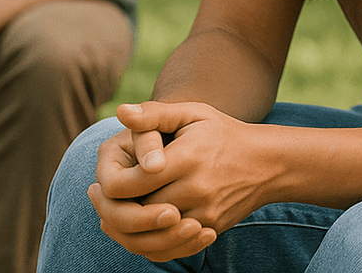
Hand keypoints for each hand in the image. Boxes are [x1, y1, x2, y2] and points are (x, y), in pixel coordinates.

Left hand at [91, 100, 275, 260]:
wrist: (266, 163)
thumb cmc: (222, 132)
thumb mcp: (193, 114)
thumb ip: (155, 113)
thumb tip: (122, 111)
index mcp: (187, 158)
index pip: (134, 184)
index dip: (110, 188)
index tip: (100, 182)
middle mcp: (196, 189)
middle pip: (138, 214)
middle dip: (112, 210)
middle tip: (95, 199)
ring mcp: (204, 214)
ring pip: (151, 238)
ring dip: (124, 232)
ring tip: (108, 216)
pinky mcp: (209, 230)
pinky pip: (169, 249)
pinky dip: (146, 244)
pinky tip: (133, 231)